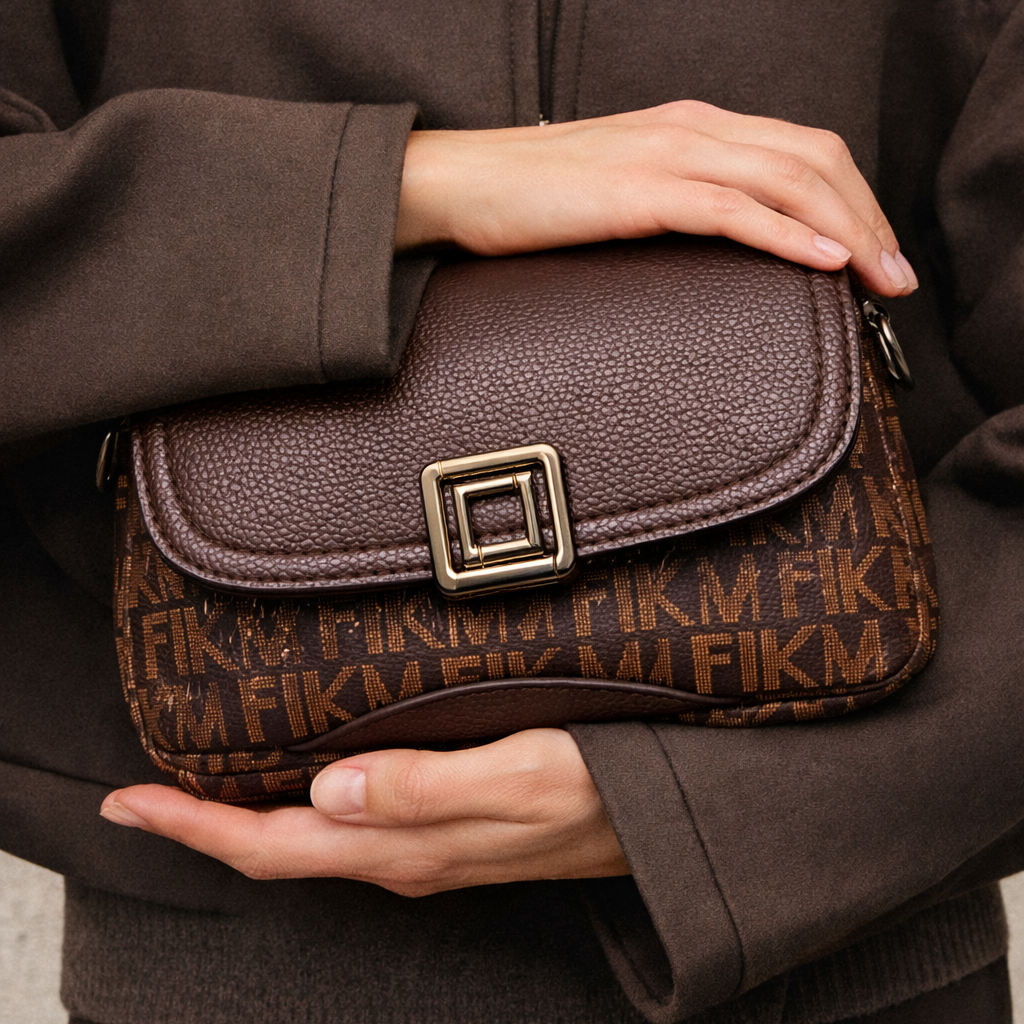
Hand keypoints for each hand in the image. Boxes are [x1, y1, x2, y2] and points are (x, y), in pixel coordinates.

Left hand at [99, 729, 628, 893]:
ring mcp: (422, 848)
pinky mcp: (444, 829)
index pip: (273, 844)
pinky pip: (348, 830)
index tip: (129, 803)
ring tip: (199, 791)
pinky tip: (299, 785)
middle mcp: (402, 856)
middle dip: (200, 826)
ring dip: (244, 821)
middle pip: (276, 848)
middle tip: (140, 797)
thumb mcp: (517, 780)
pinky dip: (300, 812)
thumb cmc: (598, 791)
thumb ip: (422, 790)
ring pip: (309, 842)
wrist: (660, 821)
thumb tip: (328, 793)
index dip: (194, 827)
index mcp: (406, 847)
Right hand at [397, 99, 917, 297]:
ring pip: (788, 179)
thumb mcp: (625, 188)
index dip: (853, 198)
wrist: (465, 181)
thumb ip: (678, 200)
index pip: (801, 150)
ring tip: (878, 278)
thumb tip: (719, 242)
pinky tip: (823, 260)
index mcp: (693, 127)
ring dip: (847, 229)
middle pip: (814, 159)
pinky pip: (733, 208)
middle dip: (869, 217)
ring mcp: (668, 155)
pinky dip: (788, 233)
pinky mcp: (641, 192)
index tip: (875, 251)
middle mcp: (693, 128)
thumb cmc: (535, 195)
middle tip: (896, 276)